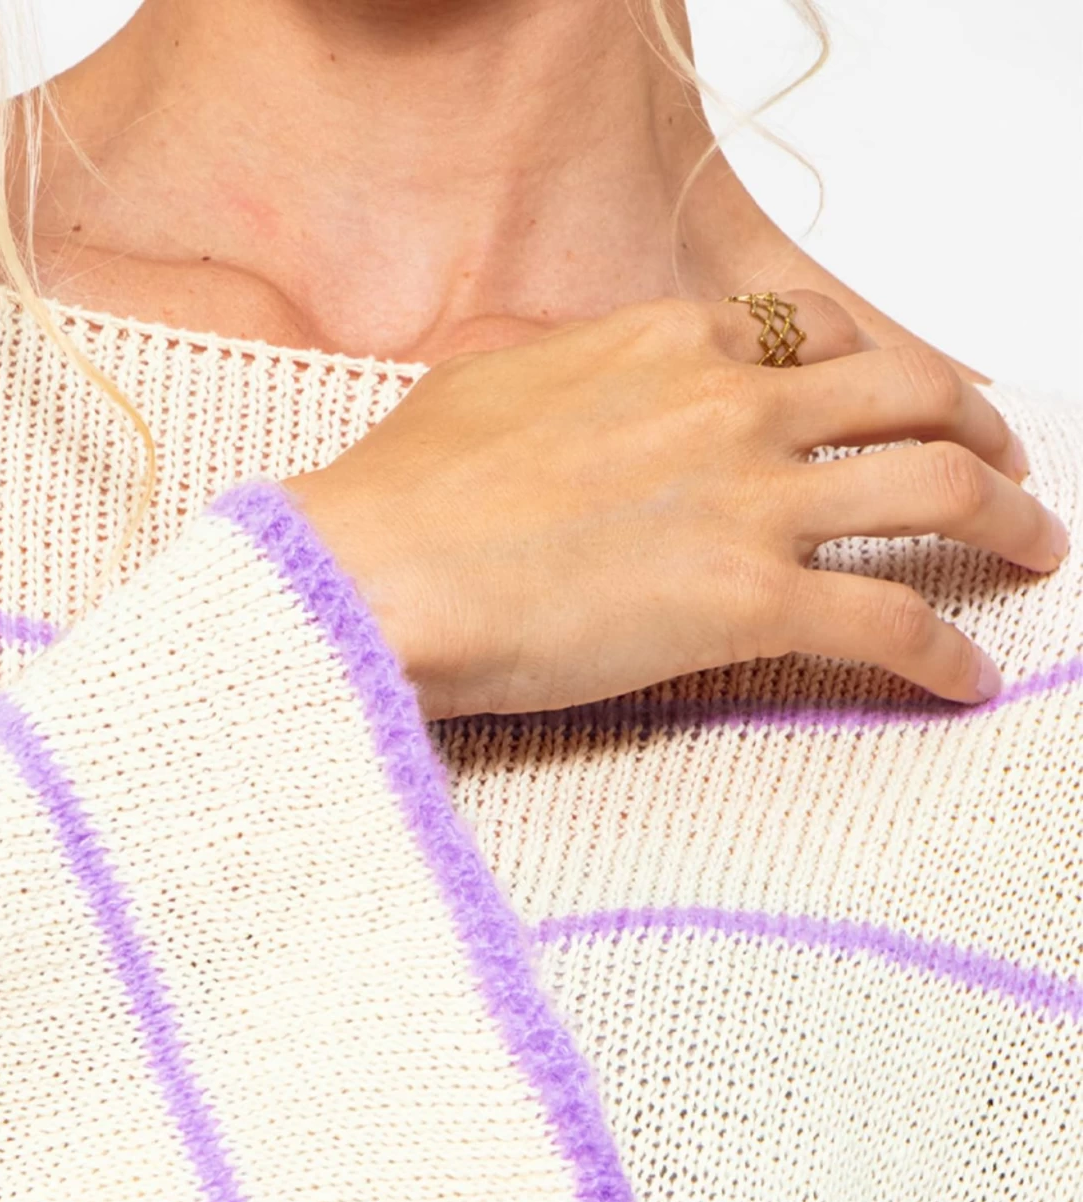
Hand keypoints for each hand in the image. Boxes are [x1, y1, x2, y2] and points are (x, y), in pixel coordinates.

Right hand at [281, 294, 1067, 718]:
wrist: (371, 572)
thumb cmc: (401, 500)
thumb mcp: (482, 388)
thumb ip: (556, 379)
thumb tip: (555, 394)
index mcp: (666, 345)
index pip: (813, 335)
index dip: (872, 367)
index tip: (890, 399)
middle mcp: (731, 404)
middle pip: (908, 394)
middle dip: (976, 424)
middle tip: (1003, 463)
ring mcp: (750, 500)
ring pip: (936, 489)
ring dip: (1005, 518)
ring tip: (1033, 551)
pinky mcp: (751, 602)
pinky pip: (892, 622)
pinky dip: (948, 652)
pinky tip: (969, 680)